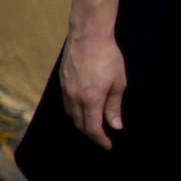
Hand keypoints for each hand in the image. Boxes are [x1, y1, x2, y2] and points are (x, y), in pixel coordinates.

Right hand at [58, 29, 127, 148]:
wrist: (88, 36)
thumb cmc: (107, 57)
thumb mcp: (118, 83)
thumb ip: (114, 106)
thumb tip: (115, 125)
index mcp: (90, 100)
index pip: (93, 128)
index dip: (100, 140)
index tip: (108, 145)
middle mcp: (74, 98)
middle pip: (79, 124)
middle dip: (91, 133)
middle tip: (102, 136)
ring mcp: (65, 89)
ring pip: (70, 114)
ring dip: (81, 122)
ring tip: (92, 123)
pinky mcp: (62, 81)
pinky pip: (66, 103)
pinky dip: (73, 110)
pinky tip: (82, 107)